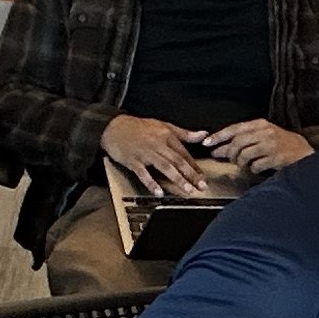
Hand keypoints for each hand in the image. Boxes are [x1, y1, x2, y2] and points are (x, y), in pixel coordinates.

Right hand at [102, 113, 216, 196]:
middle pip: (177, 161)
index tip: (204, 178)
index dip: (195, 167)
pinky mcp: (133, 160)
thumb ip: (184, 133)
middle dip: (191, 175)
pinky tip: (159, 192)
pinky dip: (151, 183)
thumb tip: (203, 134)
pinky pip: (143, 173)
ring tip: (187, 190)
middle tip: (201, 186)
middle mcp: (158, 144)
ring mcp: (145, 153)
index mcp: (167, 136)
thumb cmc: (139, 127)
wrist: (114, 127)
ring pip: (164, 167)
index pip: (184, 154)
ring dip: (177, 179)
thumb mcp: (164, 125)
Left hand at [195, 119, 309, 173]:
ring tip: (245, 164)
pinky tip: (256, 168)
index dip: (219, 136)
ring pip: (245, 154)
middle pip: (237, 142)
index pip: (234, 128)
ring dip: (241, 162)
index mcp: (261, 124)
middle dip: (229, 153)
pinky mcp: (276, 158)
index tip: (208, 143)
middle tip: (230, 159)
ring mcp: (271, 145)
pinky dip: (253, 169)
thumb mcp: (264, 136)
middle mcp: (265, 132)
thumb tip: (219, 148)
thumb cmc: (282, 145)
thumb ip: (243, 140)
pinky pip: (256, 165)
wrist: (305, 154)